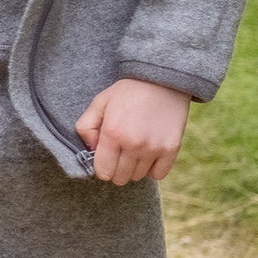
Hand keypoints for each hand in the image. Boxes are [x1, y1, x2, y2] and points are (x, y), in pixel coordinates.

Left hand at [75, 78, 190, 185]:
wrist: (161, 79)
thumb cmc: (127, 92)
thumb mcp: (99, 103)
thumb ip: (86, 128)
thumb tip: (91, 150)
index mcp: (112, 134)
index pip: (103, 172)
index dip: (101, 167)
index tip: (105, 157)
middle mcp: (133, 144)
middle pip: (120, 178)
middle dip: (116, 168)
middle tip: (119, 152)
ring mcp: (154, 148)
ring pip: (138, 177)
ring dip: (133, 167)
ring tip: (134, 148)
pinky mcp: (171, 149)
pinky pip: (158, 175)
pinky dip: (152, 168)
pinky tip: (148, 153)